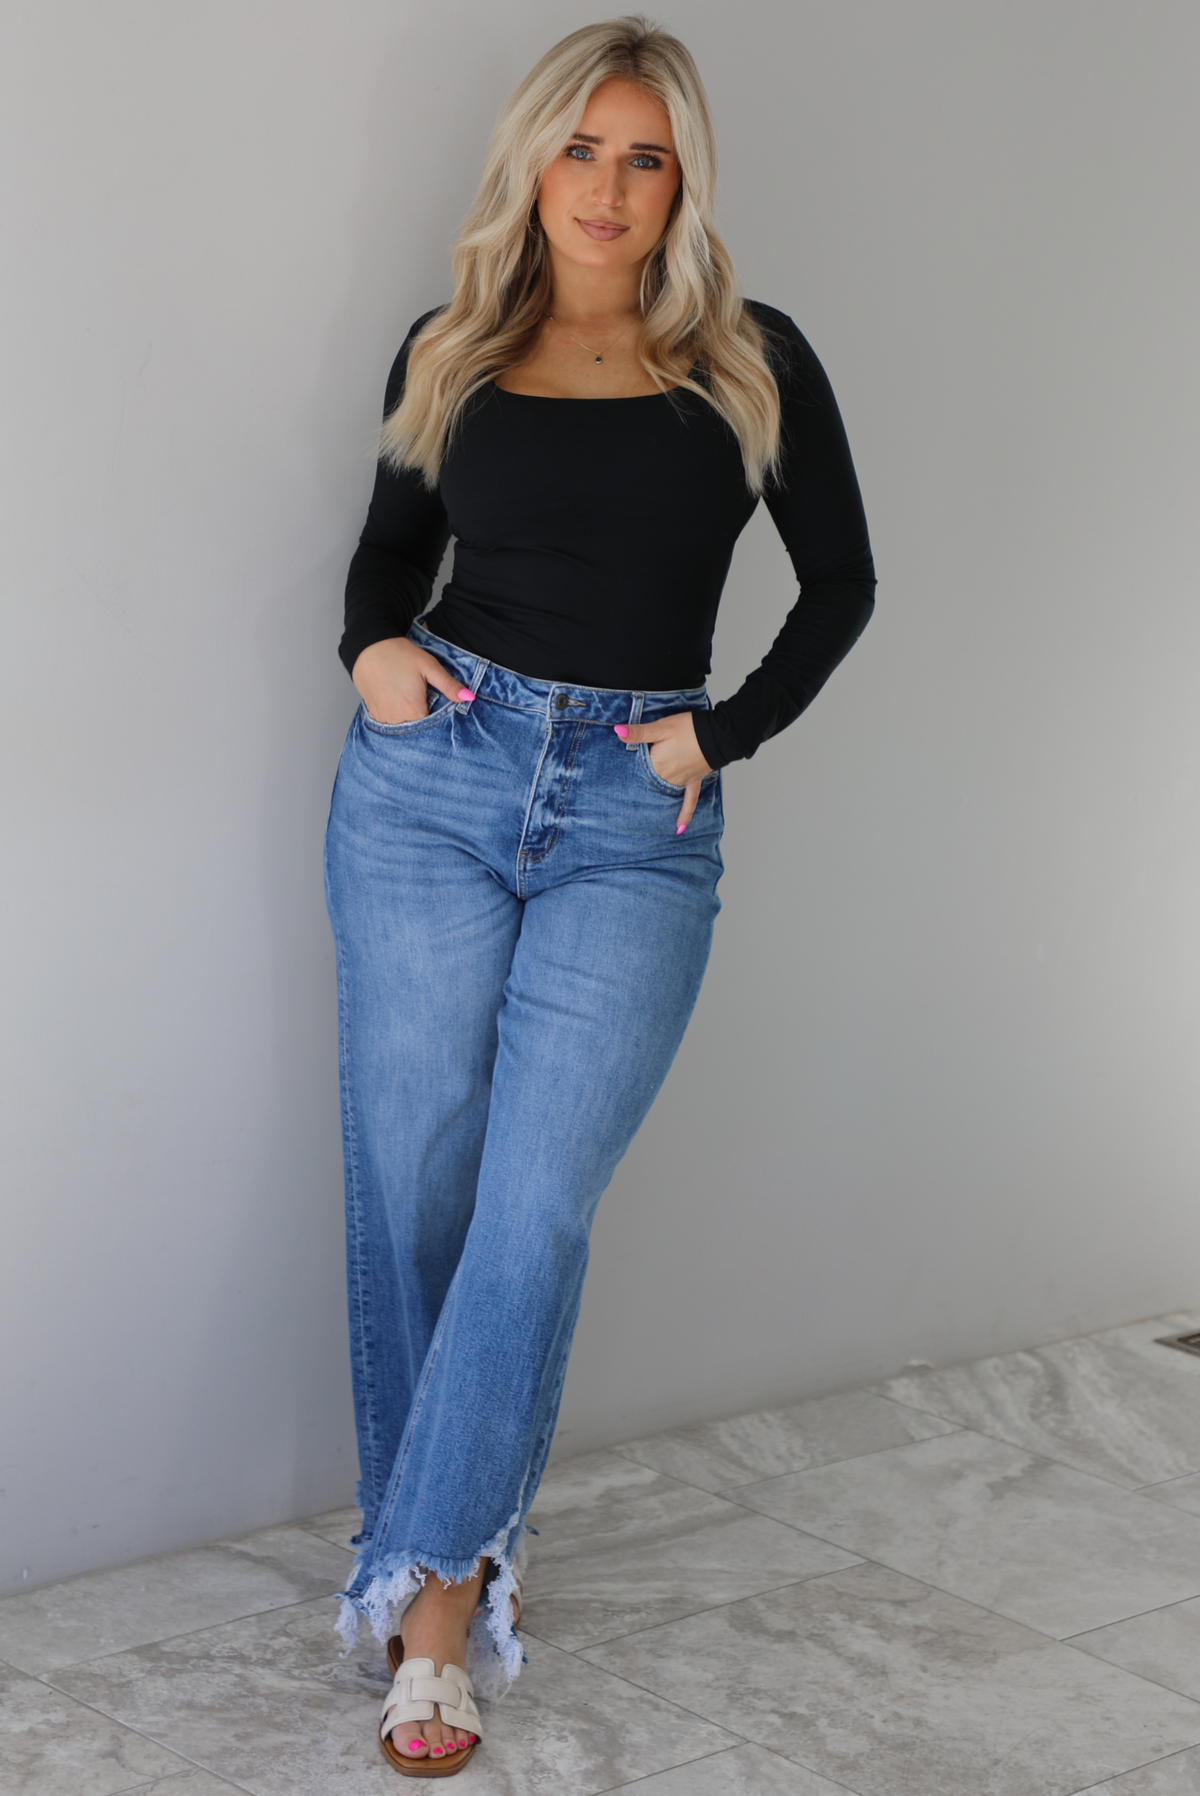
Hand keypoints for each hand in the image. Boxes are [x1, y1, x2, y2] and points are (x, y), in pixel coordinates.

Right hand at [351, 637, 473, 722]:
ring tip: (410, 700)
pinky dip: (395, 716)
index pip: (432, 728)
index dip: (438, 721)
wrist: (368, 646)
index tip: (439, 711)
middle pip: (417, 730)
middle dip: (423, 720)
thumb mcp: (428, 666)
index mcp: (414, 711)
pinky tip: (398, 702)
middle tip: (423, 701)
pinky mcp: (374, 714)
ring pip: (403, 727)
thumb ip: (449, 685)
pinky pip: (389, 723)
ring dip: (409, 719)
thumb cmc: (399, 654)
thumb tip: (468, 698)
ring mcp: (384, 718)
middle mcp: (397, 719)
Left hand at [614, 711, 712, 833]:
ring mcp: (682, 781)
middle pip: (651, 785)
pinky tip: (679, 828)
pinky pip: (689, 802)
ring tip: (644, 813)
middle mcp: (668, 777)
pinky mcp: (694, 781)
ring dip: (657, 801)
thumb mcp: (661, 727)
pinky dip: (684, 815)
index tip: (618, 779)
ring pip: (666, 794)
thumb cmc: (689, 728)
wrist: (717, 734)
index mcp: (657, 765)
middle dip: (641, 788)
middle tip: (626, 800)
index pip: (638, 772)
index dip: (630, 770)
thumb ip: (639, 732)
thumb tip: (618, 731)